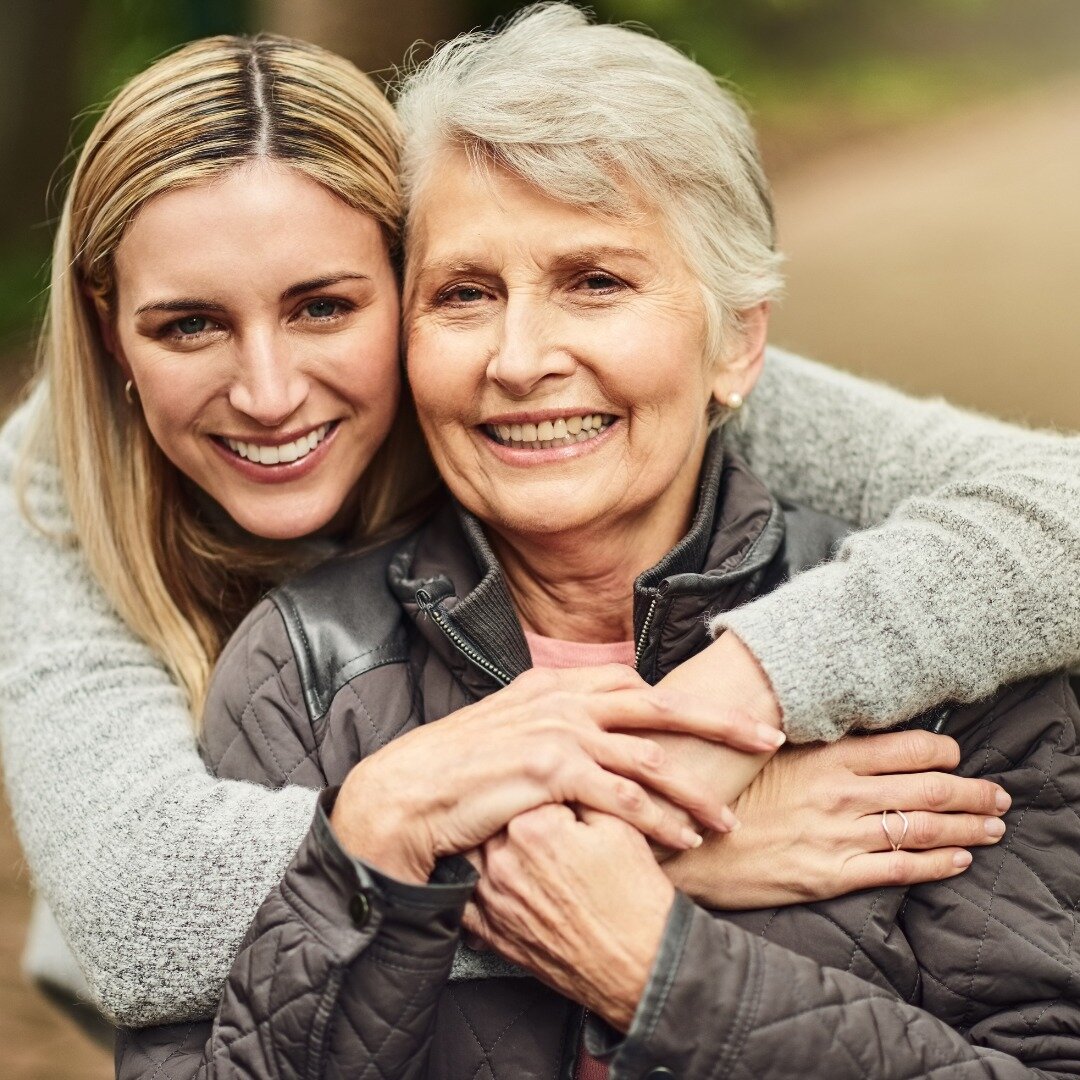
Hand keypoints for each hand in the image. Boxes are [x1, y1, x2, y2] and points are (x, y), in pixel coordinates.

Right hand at [331, 664, 778, 881]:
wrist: (407, 790)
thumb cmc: (456, 767)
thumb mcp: (507, 726)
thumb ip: (551, 720)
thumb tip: (591, 730)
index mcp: (554, 682)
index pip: (634, 684)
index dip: (682, 700)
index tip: (722, 715)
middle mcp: (563, 699)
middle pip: (661, 706)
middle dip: (721, 722)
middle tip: (769, 738)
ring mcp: (558, 732)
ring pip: (649, 758)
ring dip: (694, 790)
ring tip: (729, 818)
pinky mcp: (551, 771)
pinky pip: (622, 798)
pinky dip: (658, 820)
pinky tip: (683, 841)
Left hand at [466, 805, 674, 1031]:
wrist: (643, 964)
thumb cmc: (636, 896)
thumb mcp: (620, 826)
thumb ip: (582, 793)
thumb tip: (561, 779)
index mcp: (535, 827)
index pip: (523, 792)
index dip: (542, 795)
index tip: (553, 802)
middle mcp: (505, 861)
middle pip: (494, 822)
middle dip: (514, 821)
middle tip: (540, 831)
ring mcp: (495, 899)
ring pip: (475, 857)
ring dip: (492, 851)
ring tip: (522, 856)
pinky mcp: (493, 932)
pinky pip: (466, 901)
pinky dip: (474, 889)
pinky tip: (496, 882)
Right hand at [663, 729, 1010, 907]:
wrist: (688, 845)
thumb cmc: (726, 792)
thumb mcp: (764, 751)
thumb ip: (809, 739)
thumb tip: (846, 725)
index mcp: (826, 756)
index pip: (907, 748)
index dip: (944, 753)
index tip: (956, 757)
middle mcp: (841, 794)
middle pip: (929, 789)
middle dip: (973, 793)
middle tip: (998, 796)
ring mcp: (839, 836)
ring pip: (924, 828)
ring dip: (968, 827)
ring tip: (992, 826)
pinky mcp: (832, 875)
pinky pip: (901, 870)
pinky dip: (938, 864)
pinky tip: (959, 860)